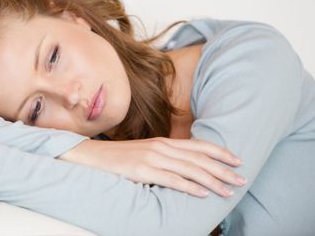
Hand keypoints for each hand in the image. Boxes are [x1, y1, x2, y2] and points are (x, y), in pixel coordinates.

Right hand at [59, 137, 245, 197]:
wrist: (92, 155)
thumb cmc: (120, 157)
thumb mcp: (145, 152)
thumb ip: (165, 156)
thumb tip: (186, 166)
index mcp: (163, 142)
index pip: (198, 145)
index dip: (220, 151)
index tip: (237, 160)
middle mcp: (161, 147)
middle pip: (199, 158)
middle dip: (223, 169)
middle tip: (242, 179)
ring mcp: (152, 158)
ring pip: (189, 169)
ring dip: (212, 180)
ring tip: (228, 190)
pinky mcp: (142, 170)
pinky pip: (170, 179)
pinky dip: (189, 186)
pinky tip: (202, 193)